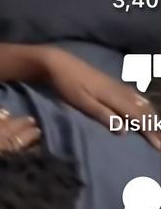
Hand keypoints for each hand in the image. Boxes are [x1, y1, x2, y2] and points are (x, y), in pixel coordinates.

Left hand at [43, 48, 160, 150]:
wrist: (57, 62)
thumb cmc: (66, 84)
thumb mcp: (81, 102)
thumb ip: (102, 115)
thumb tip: (125, 131)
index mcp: (112, 96)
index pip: (137, 117)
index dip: (150, 131)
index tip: (159, 146)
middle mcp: (119, 89)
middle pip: (143, 109)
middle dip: (156, 125)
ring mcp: (116, 84)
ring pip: (141, 101)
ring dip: (152, 115)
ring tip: (159, 128)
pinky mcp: (111, 82)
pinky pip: (135, 94)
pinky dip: (144, 104)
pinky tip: (145, 106)